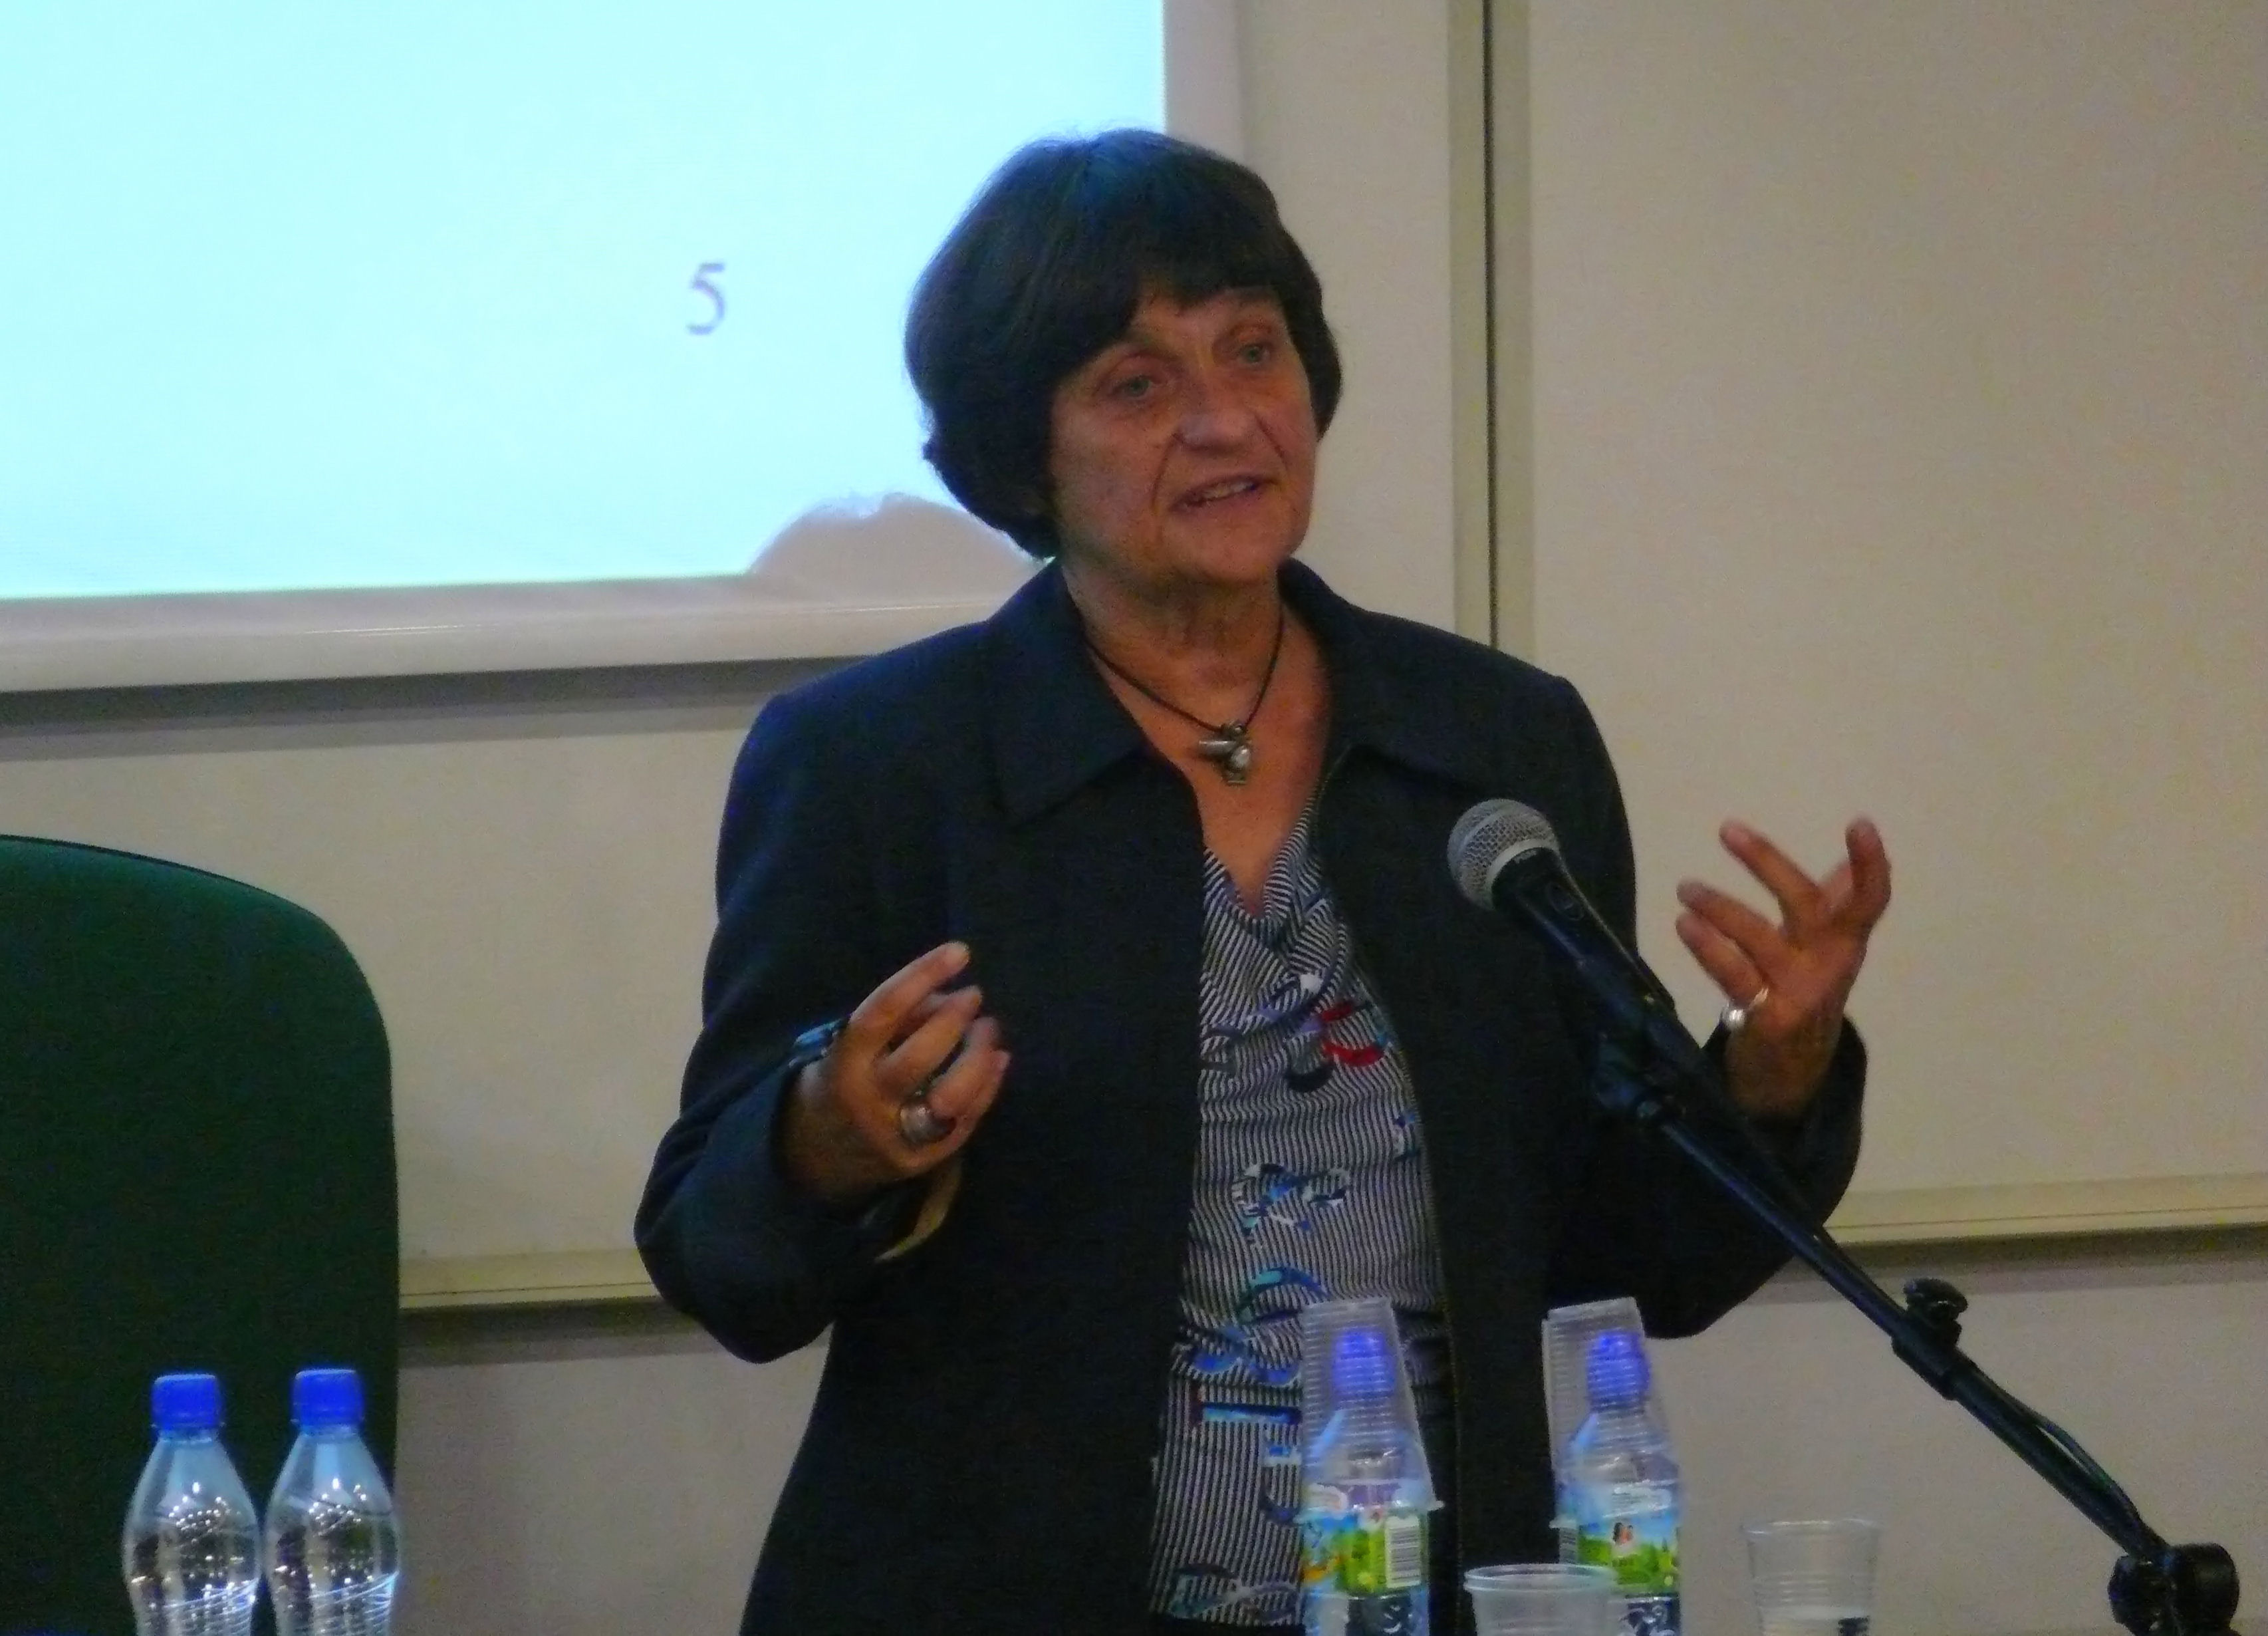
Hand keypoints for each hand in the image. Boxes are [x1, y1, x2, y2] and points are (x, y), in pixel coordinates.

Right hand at [780, 941, 1010, 1205]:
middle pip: (920, 1057)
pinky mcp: (921, 1159)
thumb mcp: (854, 1043)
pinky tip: (997, 1060)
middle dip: (955, 1020)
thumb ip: (899, 1016)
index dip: (922, 976)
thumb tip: (954, 996)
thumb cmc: (845, 1078)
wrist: (818, 1153)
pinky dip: (988, 1086)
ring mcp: (896, 1134)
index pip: (883, 1013)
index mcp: (844, 1062)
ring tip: (989, 1028)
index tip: (959, 952)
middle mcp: (868, 1100)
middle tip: (974, 996)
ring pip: (950, 1096)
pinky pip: (964, 1122)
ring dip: (979, 1056)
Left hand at [1674, 818, 1891, 1120]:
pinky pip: (1735, 976)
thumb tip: (1855, 864)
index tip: (1860, 822)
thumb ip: (1839, 905)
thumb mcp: (1826, 951)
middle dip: (1770, 864)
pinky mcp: (1768, 1018)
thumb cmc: (1806, 993)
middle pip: (1807, 906)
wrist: (1793, 1073)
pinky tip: (1685, 925)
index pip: (1870, 900)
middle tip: (1728, 831)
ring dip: (1721, 908)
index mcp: (1846, 943)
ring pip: (1761, 938)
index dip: (1870, 864)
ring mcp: (1800, 993)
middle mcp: (1829, 965)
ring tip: (1686, 888)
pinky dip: (1708, 948)